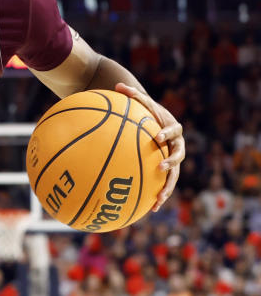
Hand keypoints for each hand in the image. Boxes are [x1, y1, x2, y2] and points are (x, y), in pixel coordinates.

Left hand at [115, 83, 184, 211]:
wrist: (154, 121)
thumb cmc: (145, 110)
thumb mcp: (139, 101)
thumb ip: (131, 94)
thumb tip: (117, 85)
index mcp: (172, 129)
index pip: (173, 131)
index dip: (167, 134)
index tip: (159, 137)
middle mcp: (175, 146)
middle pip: (178, 156)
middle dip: (171, 163)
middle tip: (161, 167)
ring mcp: (171, 159)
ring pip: (173, 176)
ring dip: (167, 188)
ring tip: (158, 201)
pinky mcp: (165, 170)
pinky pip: (162, 184)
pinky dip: (156, 195)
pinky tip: (148, 210)